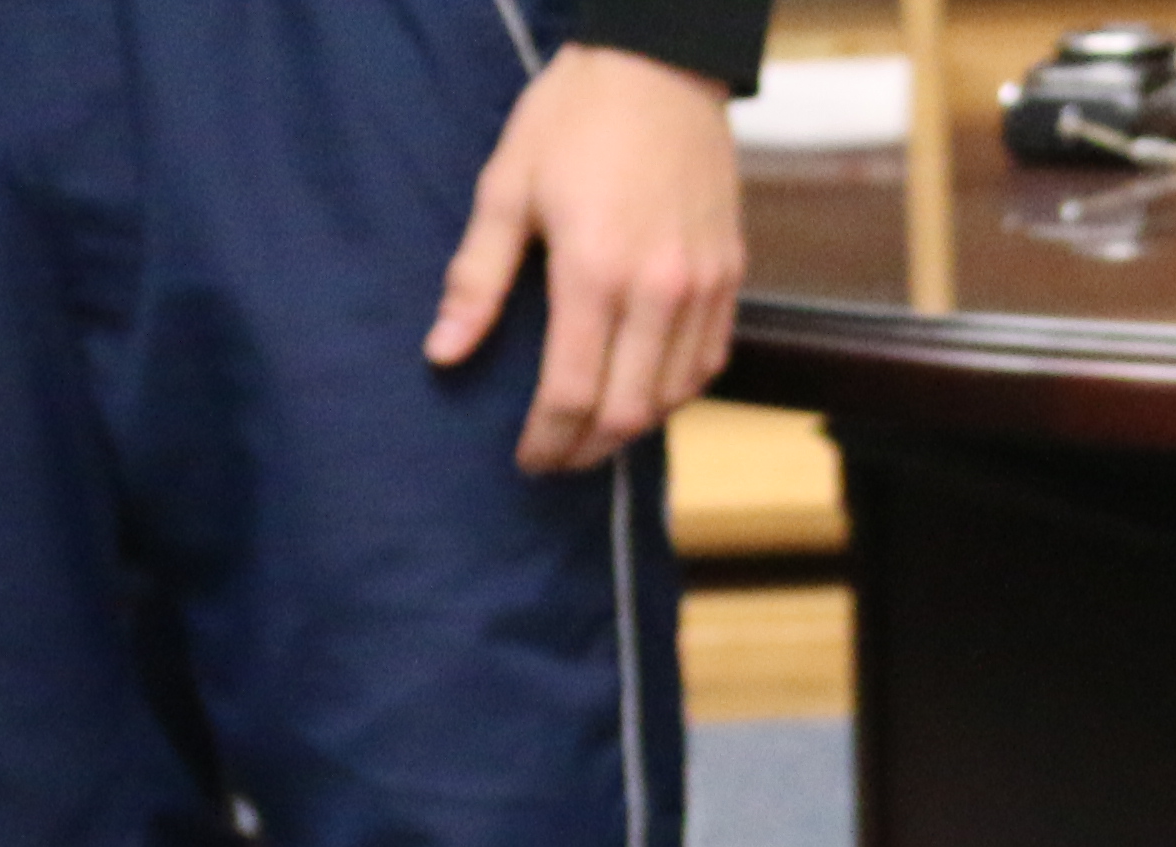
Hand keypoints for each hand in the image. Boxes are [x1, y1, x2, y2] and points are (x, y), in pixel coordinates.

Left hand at [429, 45, 747, 475]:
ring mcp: (703, 283)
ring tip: (595, 430)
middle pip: (627, 411)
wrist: (661, 60)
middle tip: (555, 458)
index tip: (526, 458)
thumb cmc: (574, 116)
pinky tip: (645, 390)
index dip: (547, 442)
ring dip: (632, 425)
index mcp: (595, 271)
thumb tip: (444, 352)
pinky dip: (677, 391)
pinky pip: (709, 360)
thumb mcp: (507, 185)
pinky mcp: (730, 271)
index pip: (572, 394)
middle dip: (586, 449)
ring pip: (674, 395)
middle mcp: (658, 289)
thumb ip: (477, 278)